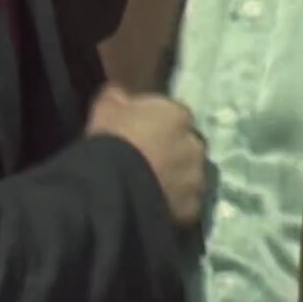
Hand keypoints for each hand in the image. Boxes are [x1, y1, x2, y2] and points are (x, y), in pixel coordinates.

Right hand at [85, 84, 207, 225]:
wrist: (113, 186)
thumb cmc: (111, 139)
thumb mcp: (105, 106)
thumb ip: (118, 96)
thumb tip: (121, 93)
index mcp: (178, 115)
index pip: (174, 115)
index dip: (158, 124)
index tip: (141, 132)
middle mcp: (195, 144)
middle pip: (186, 146)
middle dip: (172, 151)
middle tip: (147, 161)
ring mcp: (196, 178)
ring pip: (188, 176)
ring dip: (175, 179)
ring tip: (150, 187)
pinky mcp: (192, 208)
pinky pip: (184, 204)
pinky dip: (173, 204)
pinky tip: (153, 205)